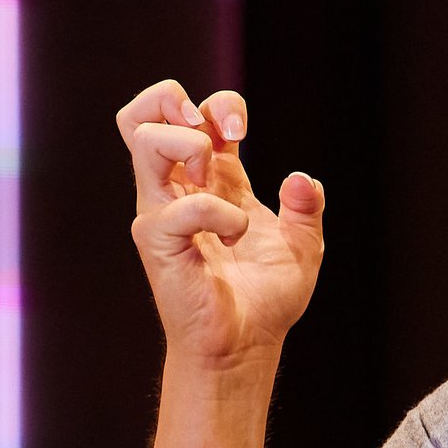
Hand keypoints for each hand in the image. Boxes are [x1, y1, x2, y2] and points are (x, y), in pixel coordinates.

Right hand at [116, 80, 324, 368]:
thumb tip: (303, 179)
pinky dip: (219, 213)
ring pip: (143, 140)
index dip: (218, 106)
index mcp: (211, 183)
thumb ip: (306, 209)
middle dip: (173, 101)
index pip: (193, 117)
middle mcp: (179, 191)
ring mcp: (162, 213)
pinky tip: (236, 237)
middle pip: (141, 116)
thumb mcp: (303, 247)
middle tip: (214, 133)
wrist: (246, 347)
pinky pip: (181, 207)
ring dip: (187, 143)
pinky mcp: (158, 241)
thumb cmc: (265, 300)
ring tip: (212, 177)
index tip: (242, 131)